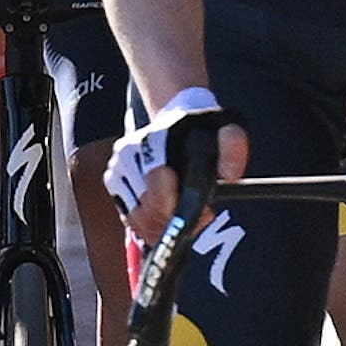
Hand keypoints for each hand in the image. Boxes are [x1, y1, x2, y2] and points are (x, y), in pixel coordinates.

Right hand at [106, 103, 246, 243]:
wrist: (176, 117)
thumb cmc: (202, 128)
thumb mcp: (227, 129)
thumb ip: (233, 147)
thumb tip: (229, 175)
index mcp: (152, 139)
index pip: (156, 181)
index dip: (177, 207)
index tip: (204, 214)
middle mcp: (127, 153)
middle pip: (143, 206)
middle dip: (173, 222)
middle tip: (201, 220)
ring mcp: (116, 167)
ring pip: (134, 216)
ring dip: (161, 228)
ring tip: (185, 221)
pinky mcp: (112, 181)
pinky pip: (127, 216)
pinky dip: (148, 226)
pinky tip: (168, 219)